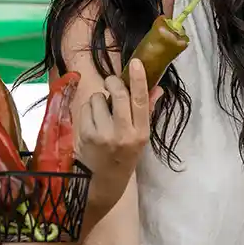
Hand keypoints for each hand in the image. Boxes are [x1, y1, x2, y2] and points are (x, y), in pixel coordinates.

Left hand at [74, 59, 160, 204]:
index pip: (140, 101)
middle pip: (118, 95)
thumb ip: (146, 111)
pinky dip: (89, 109)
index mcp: (140, 133)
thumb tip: (157, 88)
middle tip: (111, 83)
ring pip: (98, 99)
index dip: (138, 80)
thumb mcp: (140, 138)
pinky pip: (86, 108)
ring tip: (103, 113)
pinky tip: (93, 122)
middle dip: (113, 82)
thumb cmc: (124, 156)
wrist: (103, 182)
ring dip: (99, 99)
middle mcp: (123, 133)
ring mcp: (103, 134)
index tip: (136, 63)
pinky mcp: (86, 135)